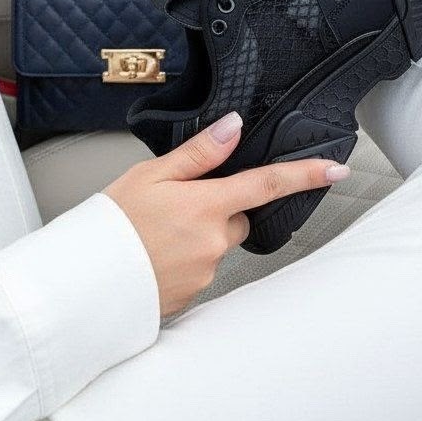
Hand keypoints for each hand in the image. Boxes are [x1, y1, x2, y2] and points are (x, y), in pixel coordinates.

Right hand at [105, 111, 349, 315]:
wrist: (85, 281)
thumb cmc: (112, 224)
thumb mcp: (149, 175)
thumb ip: (198, 153)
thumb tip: (233, 127)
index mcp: (206, 205)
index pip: (267, 184)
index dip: (305, 175)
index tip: (336, 170)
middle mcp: (213, 241)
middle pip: (237, 216)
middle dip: (217, 207)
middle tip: (172, 205)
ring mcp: (205, 271)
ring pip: (217, 242)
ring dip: (196, 233)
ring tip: (154, 231)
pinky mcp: (194, 294)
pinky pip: (200, 266)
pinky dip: (183, 257)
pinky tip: (155, 253)